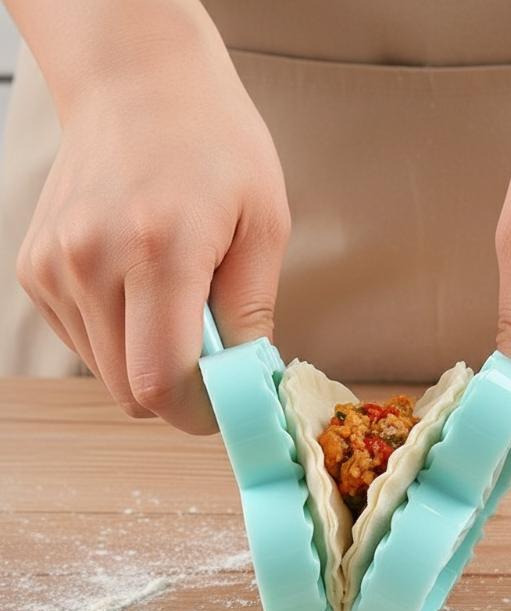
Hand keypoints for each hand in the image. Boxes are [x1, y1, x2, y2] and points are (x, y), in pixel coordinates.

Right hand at [16, 34, 288, 433]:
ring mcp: (52, 266)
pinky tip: (142, 288)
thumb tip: (244, 382)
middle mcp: (90, 261)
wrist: (139, 84)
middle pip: (129, 389)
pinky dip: (121, 336)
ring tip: (177, 301)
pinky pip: (85, 342)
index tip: (225, 405)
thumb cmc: (216, 145)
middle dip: (178, 389)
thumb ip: (252, 314)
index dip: (197, 413)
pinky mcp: (34, 269)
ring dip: (148, 360)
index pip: (159, 381)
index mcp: (158, 250)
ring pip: (105, 372)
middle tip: (212, 347)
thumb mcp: (263, 225)